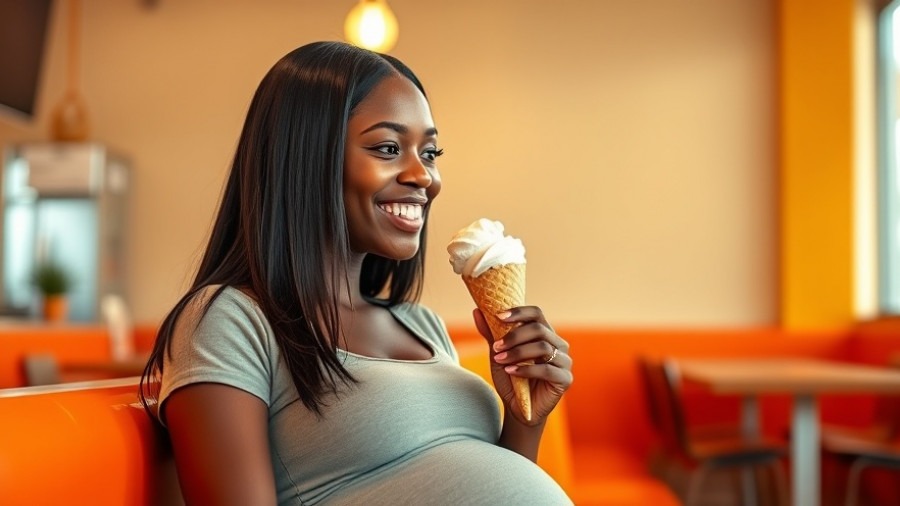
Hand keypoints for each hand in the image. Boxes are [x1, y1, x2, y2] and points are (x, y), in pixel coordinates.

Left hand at [472, 306, 572, 424]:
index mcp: (544, 334)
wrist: (518, 408)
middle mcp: (557, 344)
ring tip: (501, 360)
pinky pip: (547, 369)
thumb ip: (491, 333)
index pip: (536, 314)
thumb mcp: (498, 354)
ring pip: (543, 347)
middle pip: (539, 329)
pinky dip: (526, 369)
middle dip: (514, 336)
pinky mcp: (565, 379)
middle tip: (497, 346)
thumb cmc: (511, 378)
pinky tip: (511, 371)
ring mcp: (564, 361)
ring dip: (518, 353)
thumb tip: (477, 311)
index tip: (499, 316)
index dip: (519, 312)